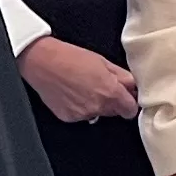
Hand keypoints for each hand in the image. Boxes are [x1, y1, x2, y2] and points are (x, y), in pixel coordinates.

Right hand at [17, 37, 139, 123]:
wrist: (42, 62)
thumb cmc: (70, 57)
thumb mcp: (102, 61)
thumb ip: (121, 76)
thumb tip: (133, 85)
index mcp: (110, 92)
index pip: (130, 110)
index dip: (129, 103)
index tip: (126, 99)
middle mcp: (97, 107)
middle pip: (114, 112)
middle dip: (112, 102)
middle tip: (100, 86)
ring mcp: (82, 114)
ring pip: (97, 114)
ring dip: (95, 104)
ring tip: (82, 87)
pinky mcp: (69, 118)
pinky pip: (81, 116)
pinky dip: (79, 107)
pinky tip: (72, 93)